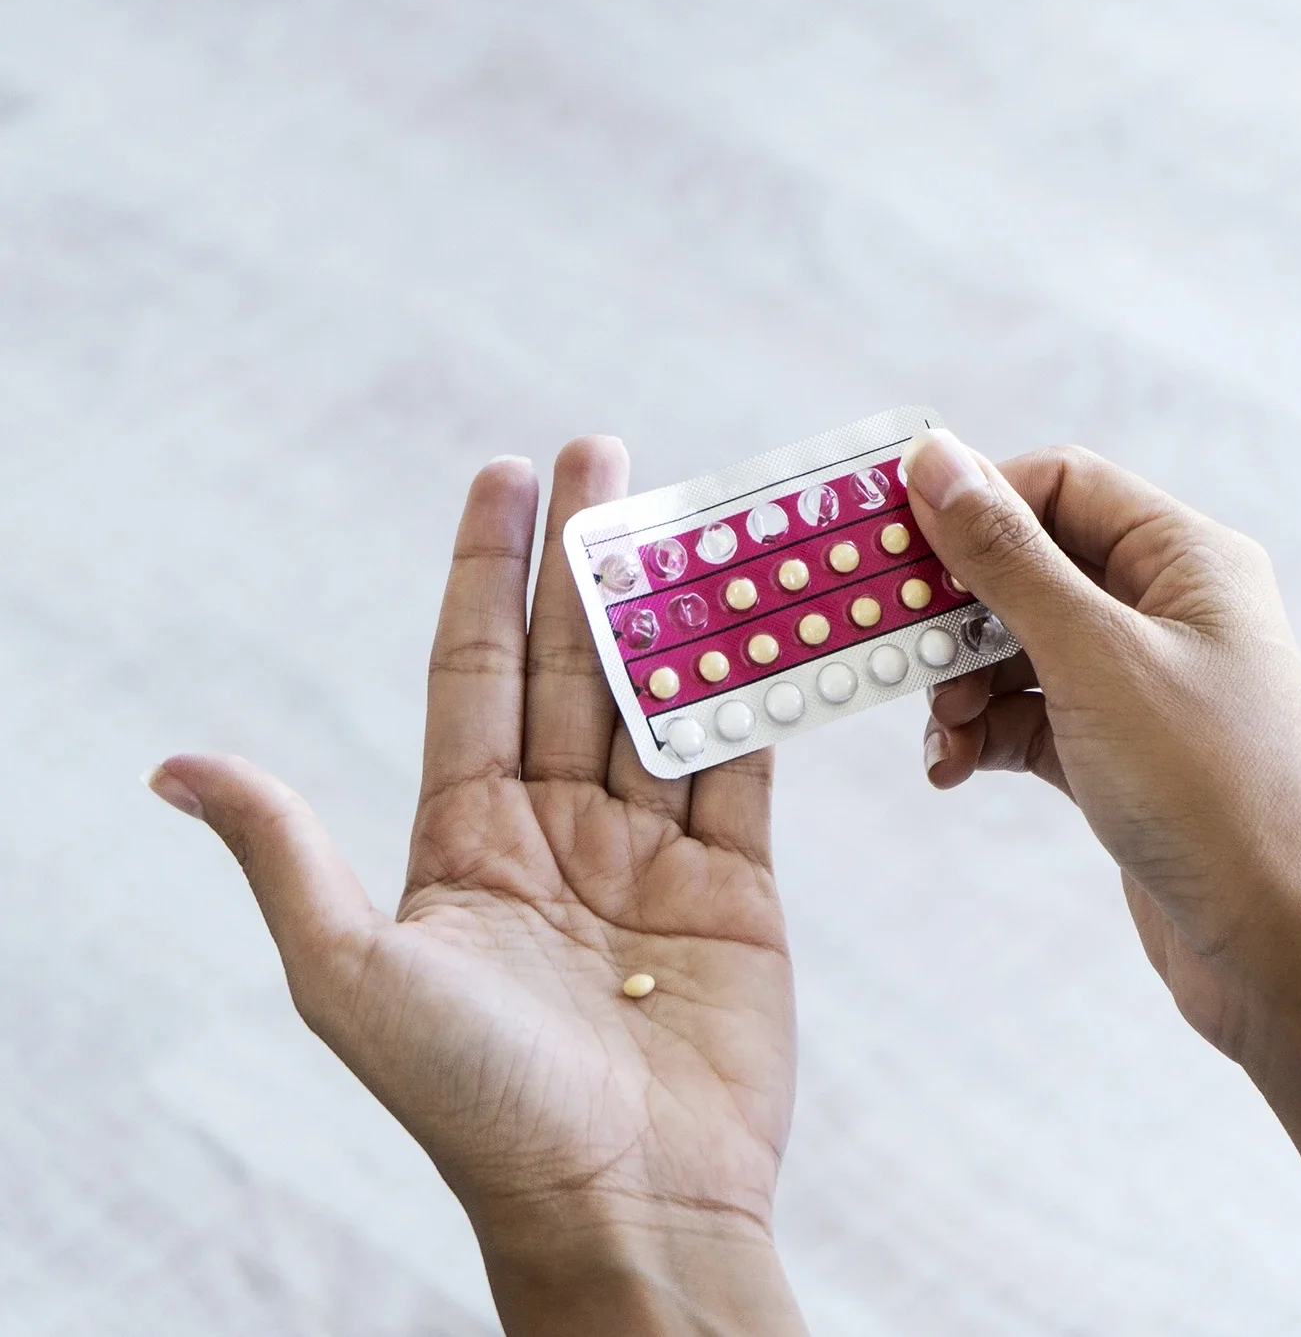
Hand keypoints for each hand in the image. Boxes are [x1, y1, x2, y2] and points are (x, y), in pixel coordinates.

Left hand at [147, 440, 805, 1335]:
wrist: (627, 1205)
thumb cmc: (479, 1107)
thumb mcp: (356, 976)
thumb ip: (289, 857)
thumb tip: (177, 767)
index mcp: (467, 845)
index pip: (475, 677)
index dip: (487, 574)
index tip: (506, 473)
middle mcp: (559, 838)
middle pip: (575, 668)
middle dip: (589, 560)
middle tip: (607, 451)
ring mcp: (653, 859)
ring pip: (665, 702)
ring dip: (680, 608)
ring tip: (696, 510)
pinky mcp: (740, 890)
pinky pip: (746, 766)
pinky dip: (760, 691)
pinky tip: (767, 619)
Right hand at [905, 431, 1300, 1059]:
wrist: (1279, 946)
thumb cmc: (1211, 790)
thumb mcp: (1094, 659)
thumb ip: (1008, 559)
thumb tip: (937, 460)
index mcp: (1191, 560)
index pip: (1062, 485)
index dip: (975, 504)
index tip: (893, 546)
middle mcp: (1176, 611)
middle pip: (1035, 567)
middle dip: (959, 609)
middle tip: (897, 650)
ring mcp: (1150, 688)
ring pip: (1024, 649)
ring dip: (963, 683)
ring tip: (940, 734)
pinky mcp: (1125, 758)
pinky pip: (1033, 718)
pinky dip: (986, 734)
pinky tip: (953, 767)